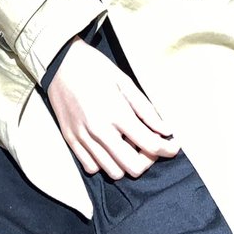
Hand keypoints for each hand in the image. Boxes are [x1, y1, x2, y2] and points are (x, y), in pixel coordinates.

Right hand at [47, 39, 179, 178]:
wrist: (59, 61)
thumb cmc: (94, 67)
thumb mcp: (124, 81)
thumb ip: (146, 109)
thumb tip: (166, 130)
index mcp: (115, 112)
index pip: (150, 144)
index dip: (168, 149)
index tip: (174, 146)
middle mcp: (99, 130)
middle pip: (134, 167)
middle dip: (148, 160)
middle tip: (150, 146)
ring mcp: (83, 138)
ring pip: (114, 172)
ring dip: (127, 163)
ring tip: (128, 145)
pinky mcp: (70, 140)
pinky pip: (91, 168)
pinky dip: (104, 163)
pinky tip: (108, 147)